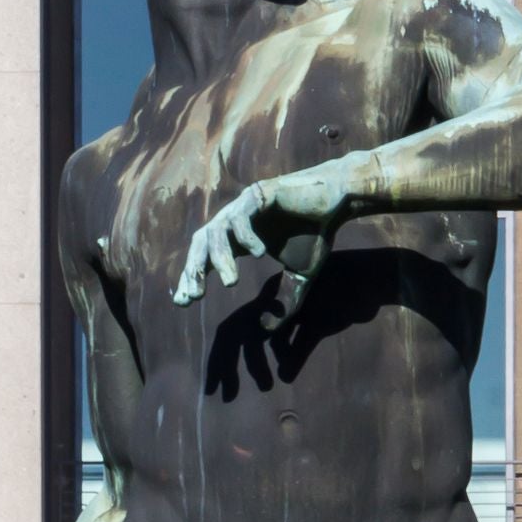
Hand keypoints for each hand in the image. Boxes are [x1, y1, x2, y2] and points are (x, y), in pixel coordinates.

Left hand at [173, 162, 360, 309]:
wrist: (337, 202)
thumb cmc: (316, 234)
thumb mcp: (300, 275)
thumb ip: (285, 300)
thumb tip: (266, 329)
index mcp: (238, 239)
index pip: (205, 258)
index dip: (192, 278)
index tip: (184, 302)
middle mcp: (235, 221)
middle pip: (201, 243)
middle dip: (194, 270)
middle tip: (195, 296)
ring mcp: (245, 205)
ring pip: (217, 230)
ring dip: (220, 257)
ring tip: (230, 282)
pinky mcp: (259, 193)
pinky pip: (242, 215)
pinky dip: (246, 235)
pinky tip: (259, 253)